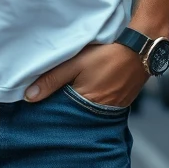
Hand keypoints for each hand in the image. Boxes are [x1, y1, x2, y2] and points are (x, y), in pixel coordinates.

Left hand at [24, 42, 144, 106]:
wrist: (139, 51)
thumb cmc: (107, 55)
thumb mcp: (75, 63)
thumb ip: (52, 79)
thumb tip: (29, 97)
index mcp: (85, 105)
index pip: (61, 115)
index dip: (49, 110)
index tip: (37, 106)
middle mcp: (98, 114)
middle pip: (73, 116)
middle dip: (61, 110)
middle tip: (49, 101)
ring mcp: (110, 111)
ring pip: (85, 112)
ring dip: (76, 106)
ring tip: (66, 95)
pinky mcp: (118, 105)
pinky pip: (98, 109)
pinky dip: (89, 102)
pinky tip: (84, 92)